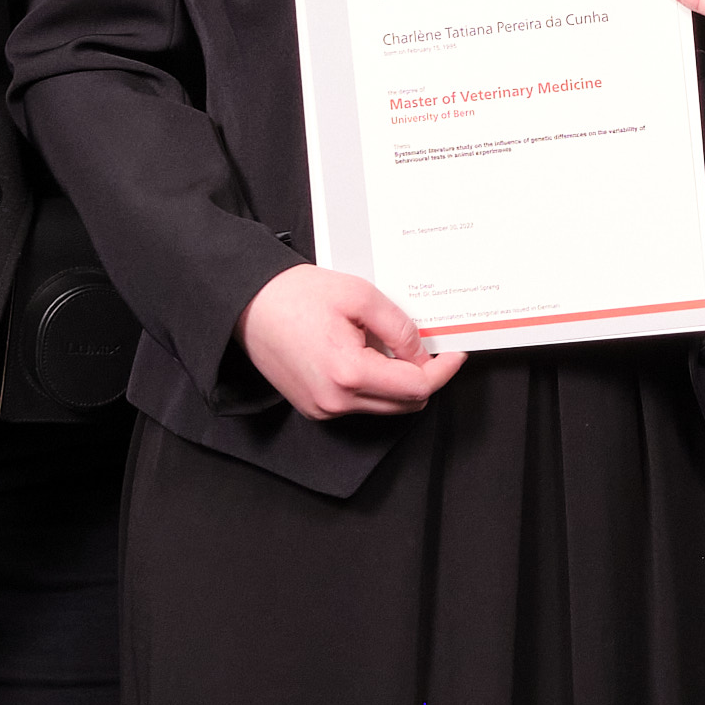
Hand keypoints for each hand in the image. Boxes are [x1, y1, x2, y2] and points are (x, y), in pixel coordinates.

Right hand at [239, 264, 465, 420]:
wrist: (248, 305)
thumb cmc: (296, 295)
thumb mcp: (360, 296)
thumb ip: (399, 327)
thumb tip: (423, 352)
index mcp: (348, 374)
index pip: (416, 388)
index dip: (443, 371)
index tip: (456, 354)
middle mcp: (335, 401)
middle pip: (405, 404)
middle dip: (424, 378)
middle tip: (428, 347)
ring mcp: (323, 409)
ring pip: (385, 407)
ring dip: (399, 382)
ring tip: (391, 347)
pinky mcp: (314, 408)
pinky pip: (360, 404)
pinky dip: (375, 385)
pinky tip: (368, 356)